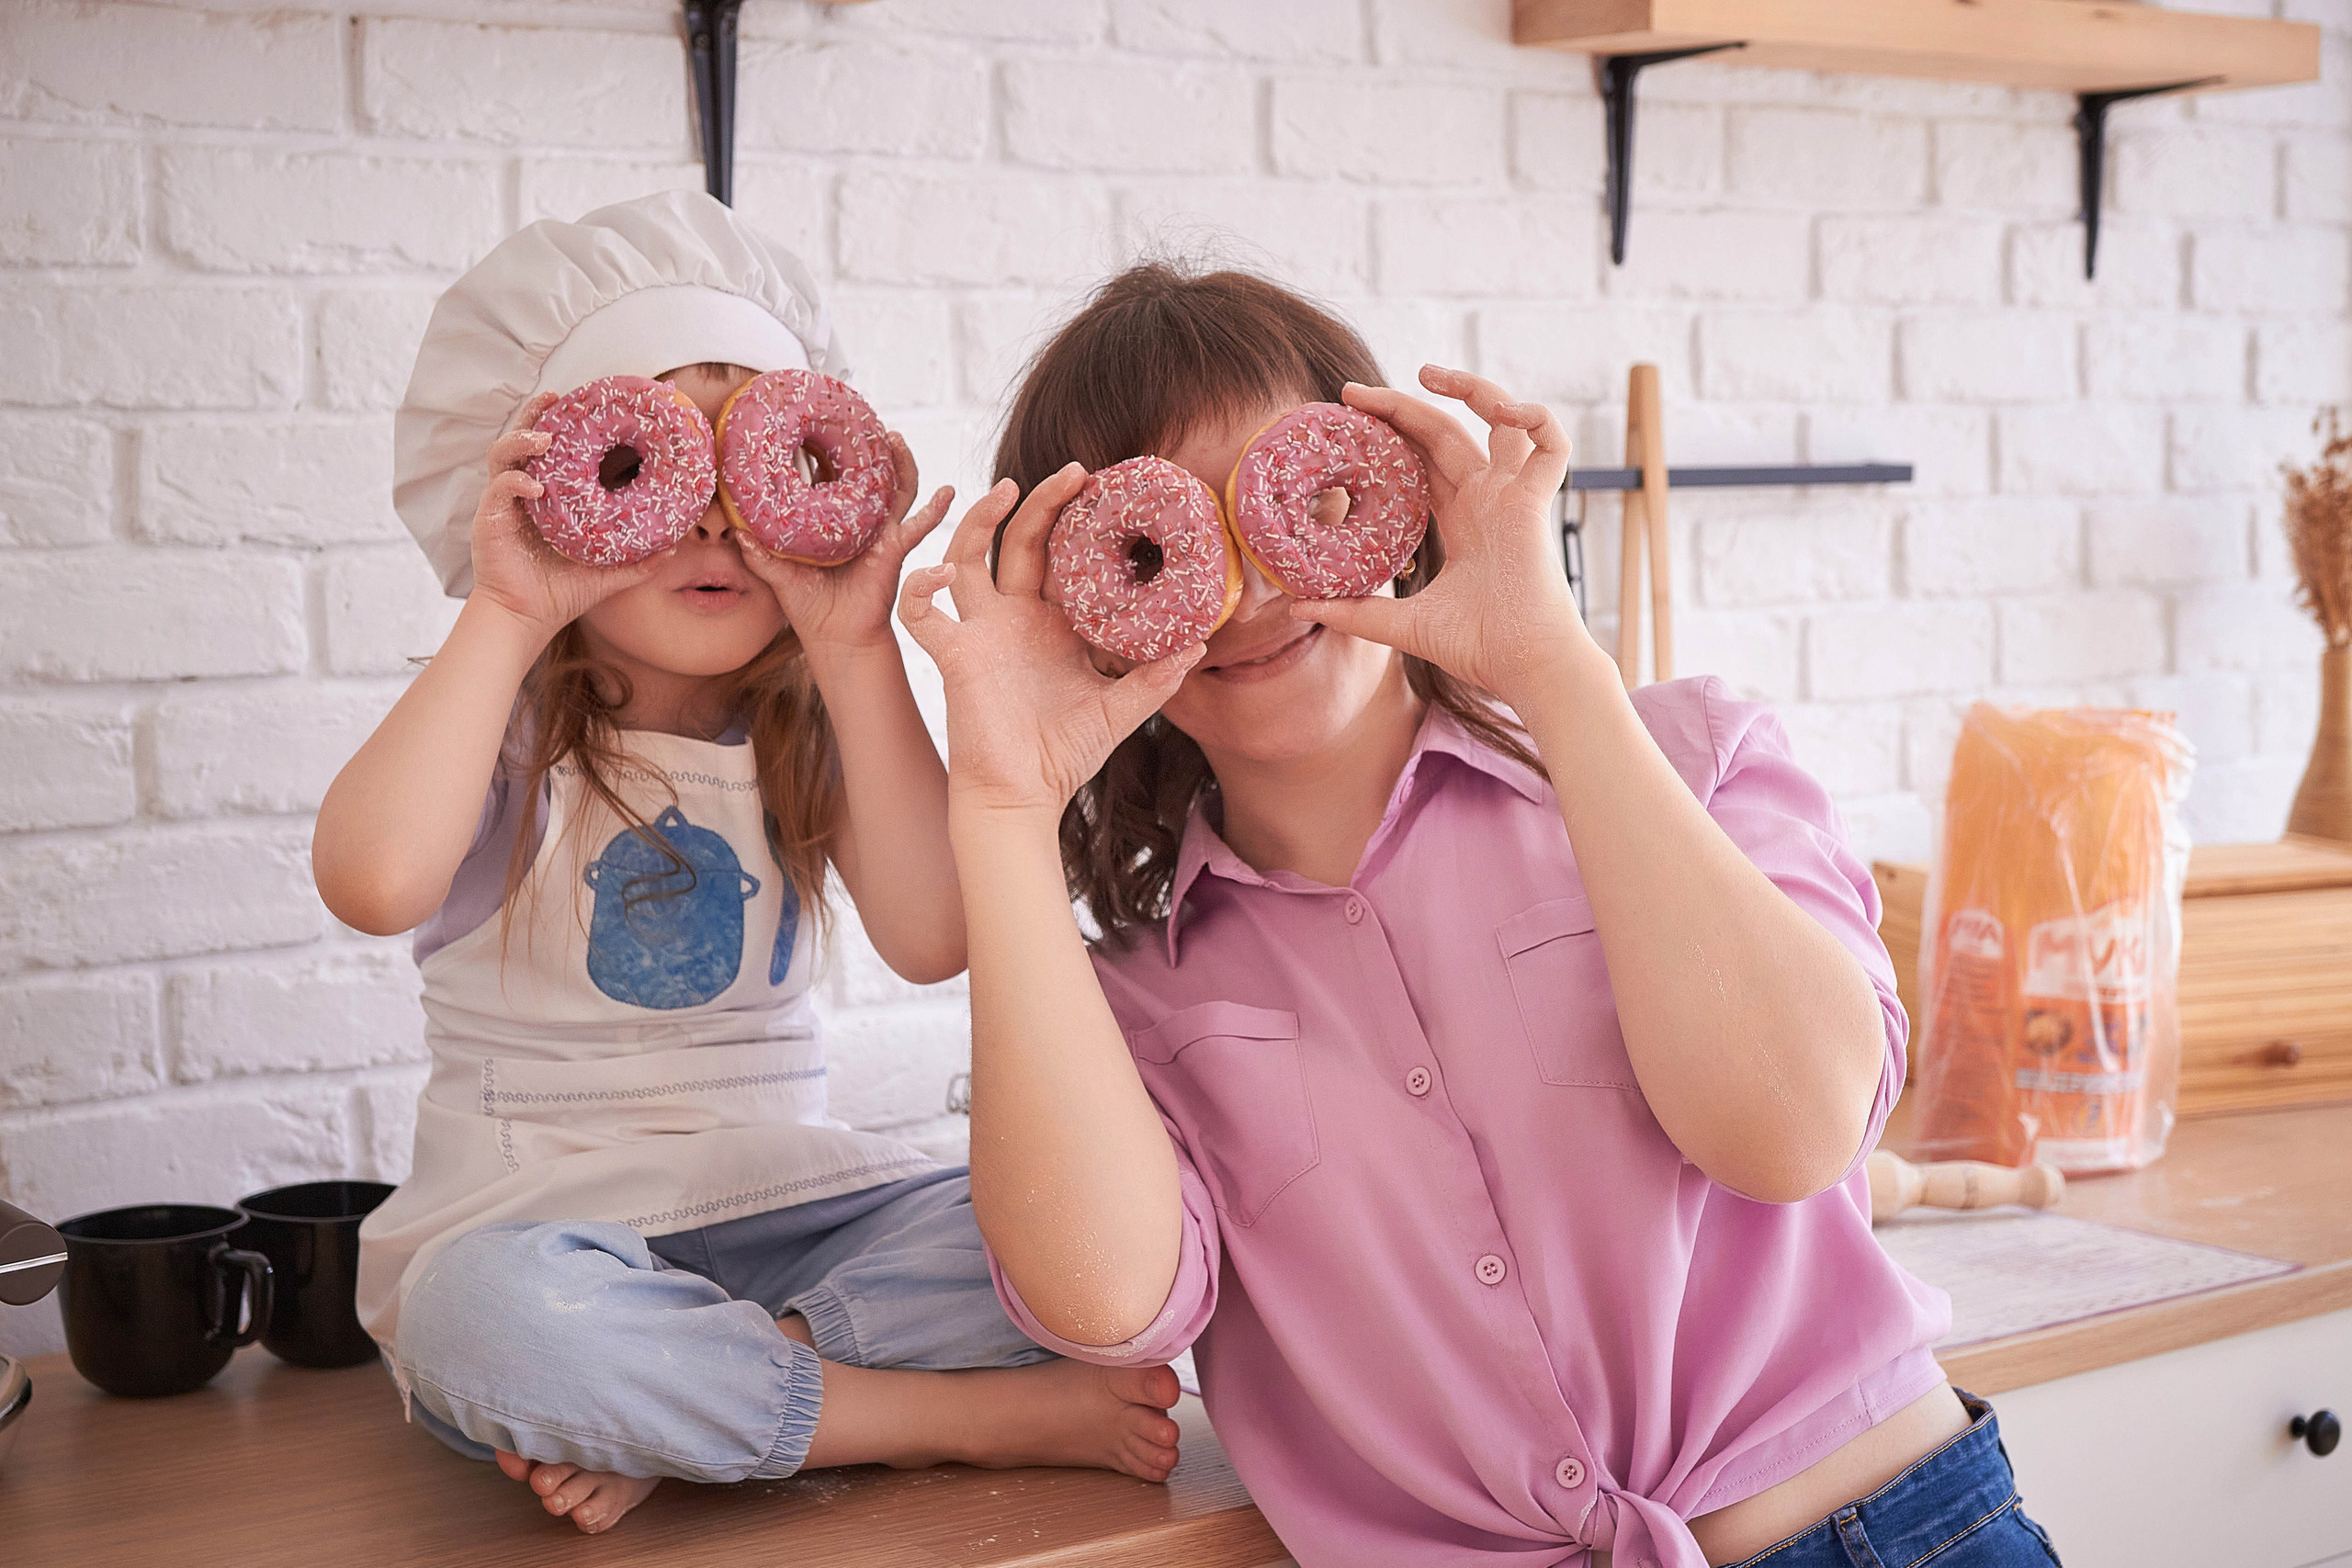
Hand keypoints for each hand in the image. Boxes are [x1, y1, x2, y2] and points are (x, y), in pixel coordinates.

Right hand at [466, 392, 669, 643]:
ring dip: (522, 439)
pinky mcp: (490, 520)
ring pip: (502, 454)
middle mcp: (522, 494)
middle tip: (555, 397)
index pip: (550, 451)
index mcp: (546, 498)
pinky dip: (515, 483)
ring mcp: (503, 504)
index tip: (583, 404)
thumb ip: (638, 560)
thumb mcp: (606, 572)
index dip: (563, 424)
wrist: (526, 619)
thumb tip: (674, 546)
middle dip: (534, 414)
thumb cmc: (561, 594)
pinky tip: (535, 488)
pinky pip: (498, 489)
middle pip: (521, 440)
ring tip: (545, 438)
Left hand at [736, 432, 952, 659]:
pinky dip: (936, 509)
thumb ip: (760, 555)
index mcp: (830, 521)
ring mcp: (880, 532)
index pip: (826, 476)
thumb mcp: (779, 576)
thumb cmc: (809, 607)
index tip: (816, 423)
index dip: (822, 451)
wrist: (836, 637)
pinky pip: (919, 525)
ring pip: (896, 489)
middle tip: (862, 419)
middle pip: (866, 475)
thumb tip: (737, 533)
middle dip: (866, 447)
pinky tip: (948, 491)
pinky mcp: (895, 547)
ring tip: (897, 439)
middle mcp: (858, 521)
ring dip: (901, 464)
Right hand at [896, 465, 1202, 815]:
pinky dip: (922, 588)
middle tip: (1074, 471)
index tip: (1106, 490)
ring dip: (980, 520)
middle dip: (1042, 502)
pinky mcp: (953, 656)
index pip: (1060, 556)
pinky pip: (921, 612)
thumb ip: (1155, 679)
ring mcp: (980, 632)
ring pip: (965, 556)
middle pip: (1018, 540)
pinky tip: (942, 573)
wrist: (1022, 797)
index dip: (1077, 522)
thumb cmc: (1063, 755)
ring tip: (1007, 488)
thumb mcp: (1119, 710)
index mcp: (1052, 623)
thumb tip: (1198, 643)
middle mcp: (1013, 617)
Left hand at [1293, 366, 1595, 705]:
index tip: (1345, 420)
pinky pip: (1552, 444)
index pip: (1419, 461)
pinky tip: (1502, 408)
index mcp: (1459, 519)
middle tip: (1352, 392)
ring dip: (1470, 388)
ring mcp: (1512, 496)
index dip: (1387, 436)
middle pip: (1443, 432)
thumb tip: (1297, 607)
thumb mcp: (1402, 624)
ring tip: (1426, 373)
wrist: (1523, 668)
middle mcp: (1486, 499)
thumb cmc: (1477, 648)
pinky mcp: (1536, 501)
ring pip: (1499, 421)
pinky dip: (1536, 417)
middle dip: (1401, 406)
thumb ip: (1355, 612)